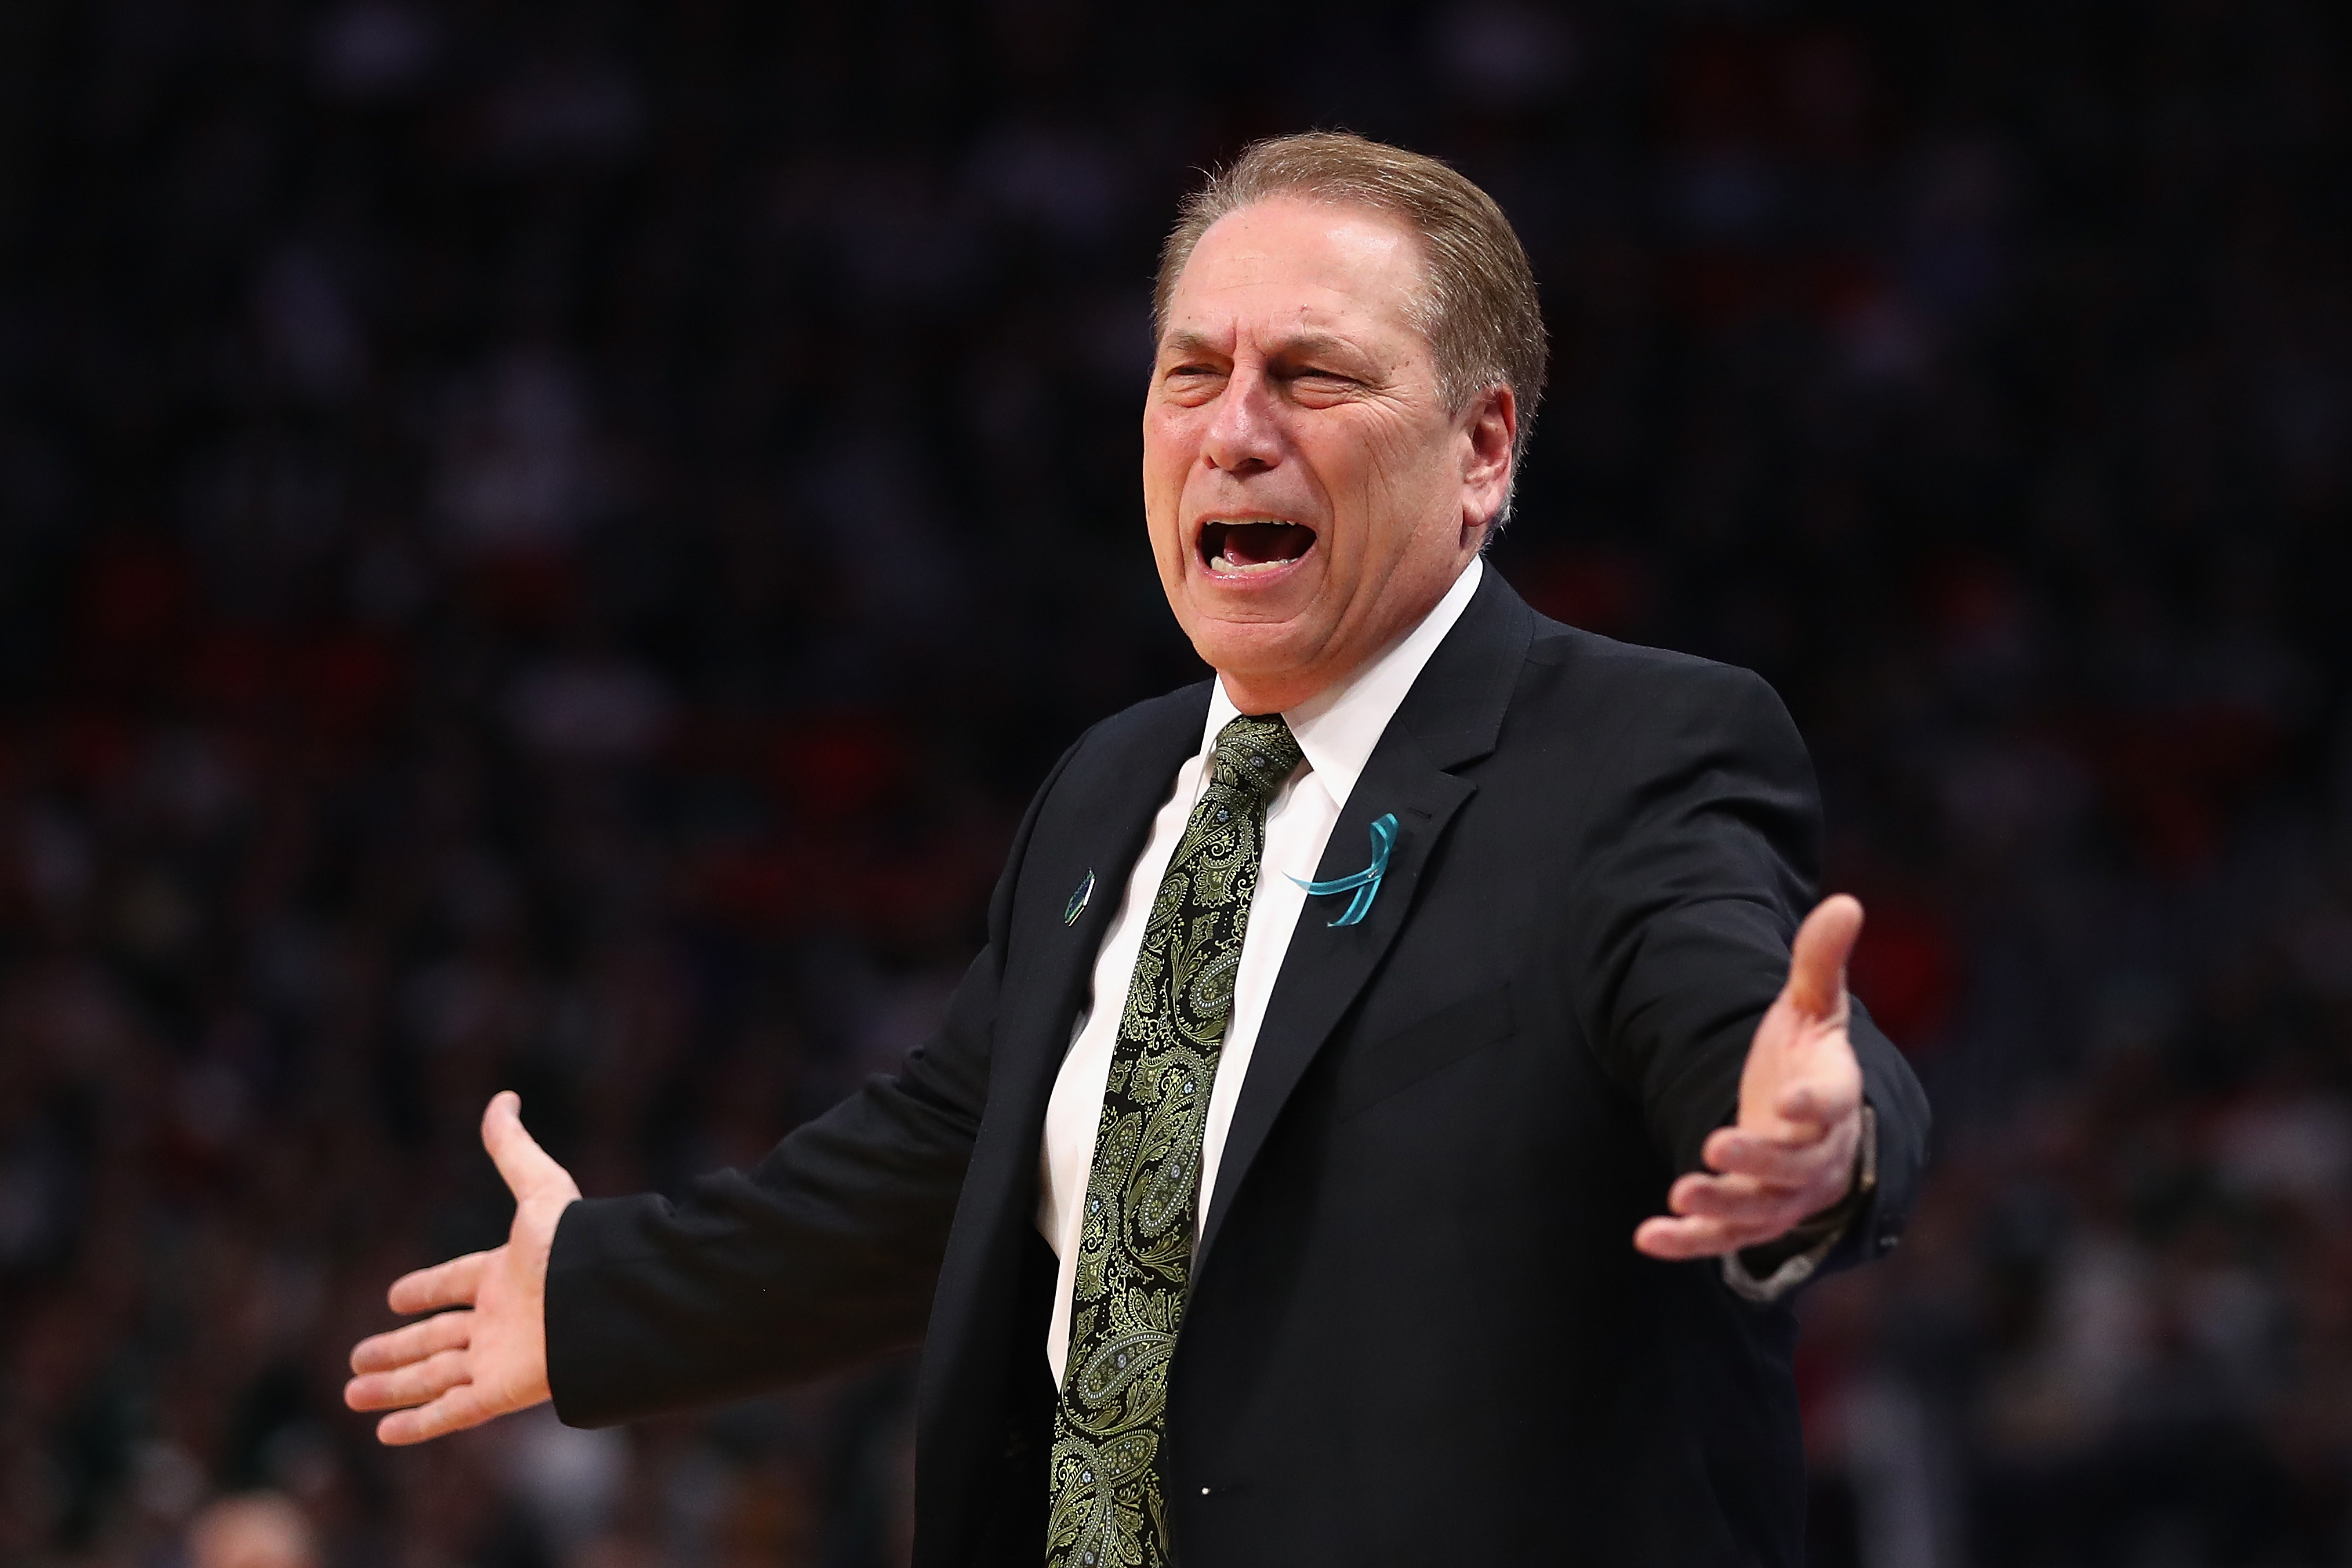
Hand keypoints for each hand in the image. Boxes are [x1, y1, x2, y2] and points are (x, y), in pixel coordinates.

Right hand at [344, 1092, 580, 1443]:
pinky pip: (452, 1412)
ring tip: (352, 1394)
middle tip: (357, 1356)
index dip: (426, 1289)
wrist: (607, 1300)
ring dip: (394, 1386)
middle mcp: (502, 1319)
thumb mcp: (539, 1189)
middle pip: (438, 1337)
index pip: (456, 1283)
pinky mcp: (502, 1394)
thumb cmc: (575, 1246)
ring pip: (435, 1377)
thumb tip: (504, 1097)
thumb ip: (514, 1148)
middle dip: (397, 1348)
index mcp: (507, 1274)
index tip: (393, 1297)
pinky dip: (419, 1425)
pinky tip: (384, 1431)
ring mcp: (500, 1359)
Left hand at [1634, 895, 1865, 1261]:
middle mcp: (1817, 1154)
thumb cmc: (1808, 1057)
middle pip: (1793, 1165)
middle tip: (1714, 1144)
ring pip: (1759, 1210)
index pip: (1833, 1103)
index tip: (1790, 1099)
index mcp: (1835, 1098)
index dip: (1814, 1102)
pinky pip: (1722, 1240)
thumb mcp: (1813, 1006)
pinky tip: (1647, 1237)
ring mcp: (1784, 1192)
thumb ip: (1820, 961)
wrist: (1807, 1118)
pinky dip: (1688, 1243)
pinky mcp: (1751, 1215)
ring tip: (1679, 1193)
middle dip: (1757, 1158)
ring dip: (1721, 1207)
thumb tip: (1846, 900)